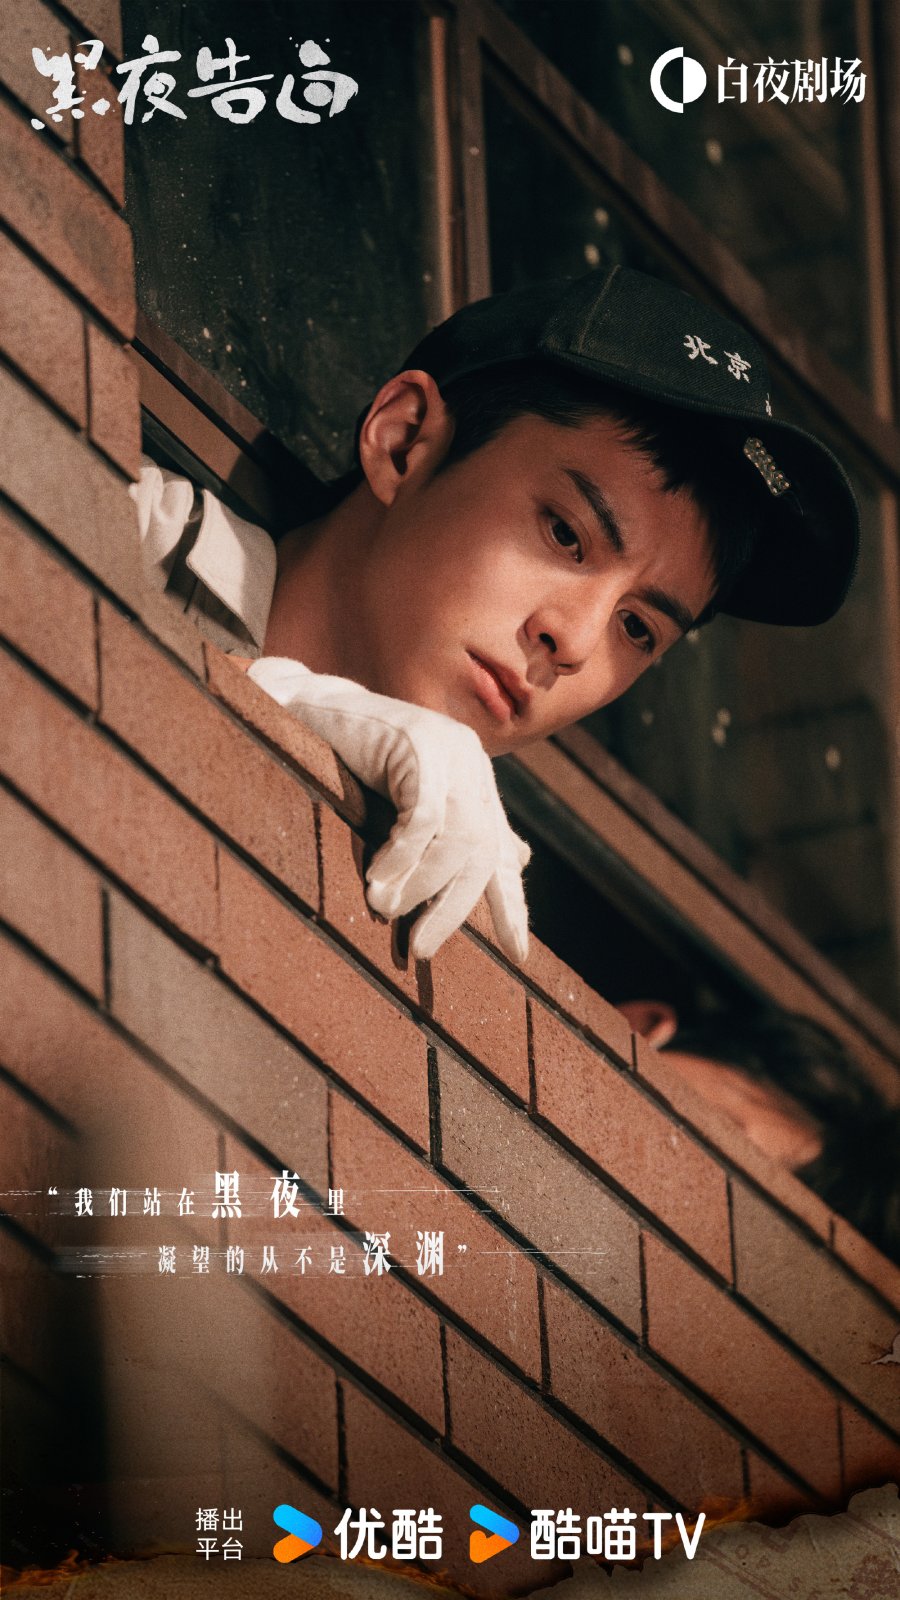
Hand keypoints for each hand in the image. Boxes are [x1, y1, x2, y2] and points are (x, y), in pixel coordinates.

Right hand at [246, 658, 529, 961]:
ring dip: (421, 886)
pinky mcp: (420, 745)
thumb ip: (455, 829)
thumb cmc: (351, 761)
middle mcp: (471, 763)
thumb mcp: (407, 802)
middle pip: (482, 851)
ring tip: (386, 911)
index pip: (500, 851)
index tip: (517, 953)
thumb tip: (516, 860)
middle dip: (454, 907)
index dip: (511, 904)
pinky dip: (402, 857)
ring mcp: (450, 750)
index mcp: (474, 780)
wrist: (309, 711)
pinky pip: (423, 818)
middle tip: (423, 950)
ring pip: (457, 838)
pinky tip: (377, 879)